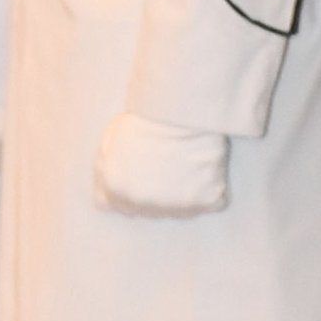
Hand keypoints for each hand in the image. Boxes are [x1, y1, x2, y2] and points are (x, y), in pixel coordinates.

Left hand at [93, 112, 228, 216]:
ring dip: (186, 193)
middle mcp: (145, 207)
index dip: (136, 190)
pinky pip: (215, 201)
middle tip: (169, 163)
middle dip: (159, 193)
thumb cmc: (142, 121)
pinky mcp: (207, 201)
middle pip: (154, 209)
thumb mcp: (108, 146)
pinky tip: (206, 167)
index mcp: (117, 195)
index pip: (124, 208)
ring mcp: (177, 207)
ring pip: (183, 209)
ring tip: (187, 163)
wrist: (176, 111)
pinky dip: (214, 188)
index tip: (146, 174)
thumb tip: (107, 197)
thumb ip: (105, 175)